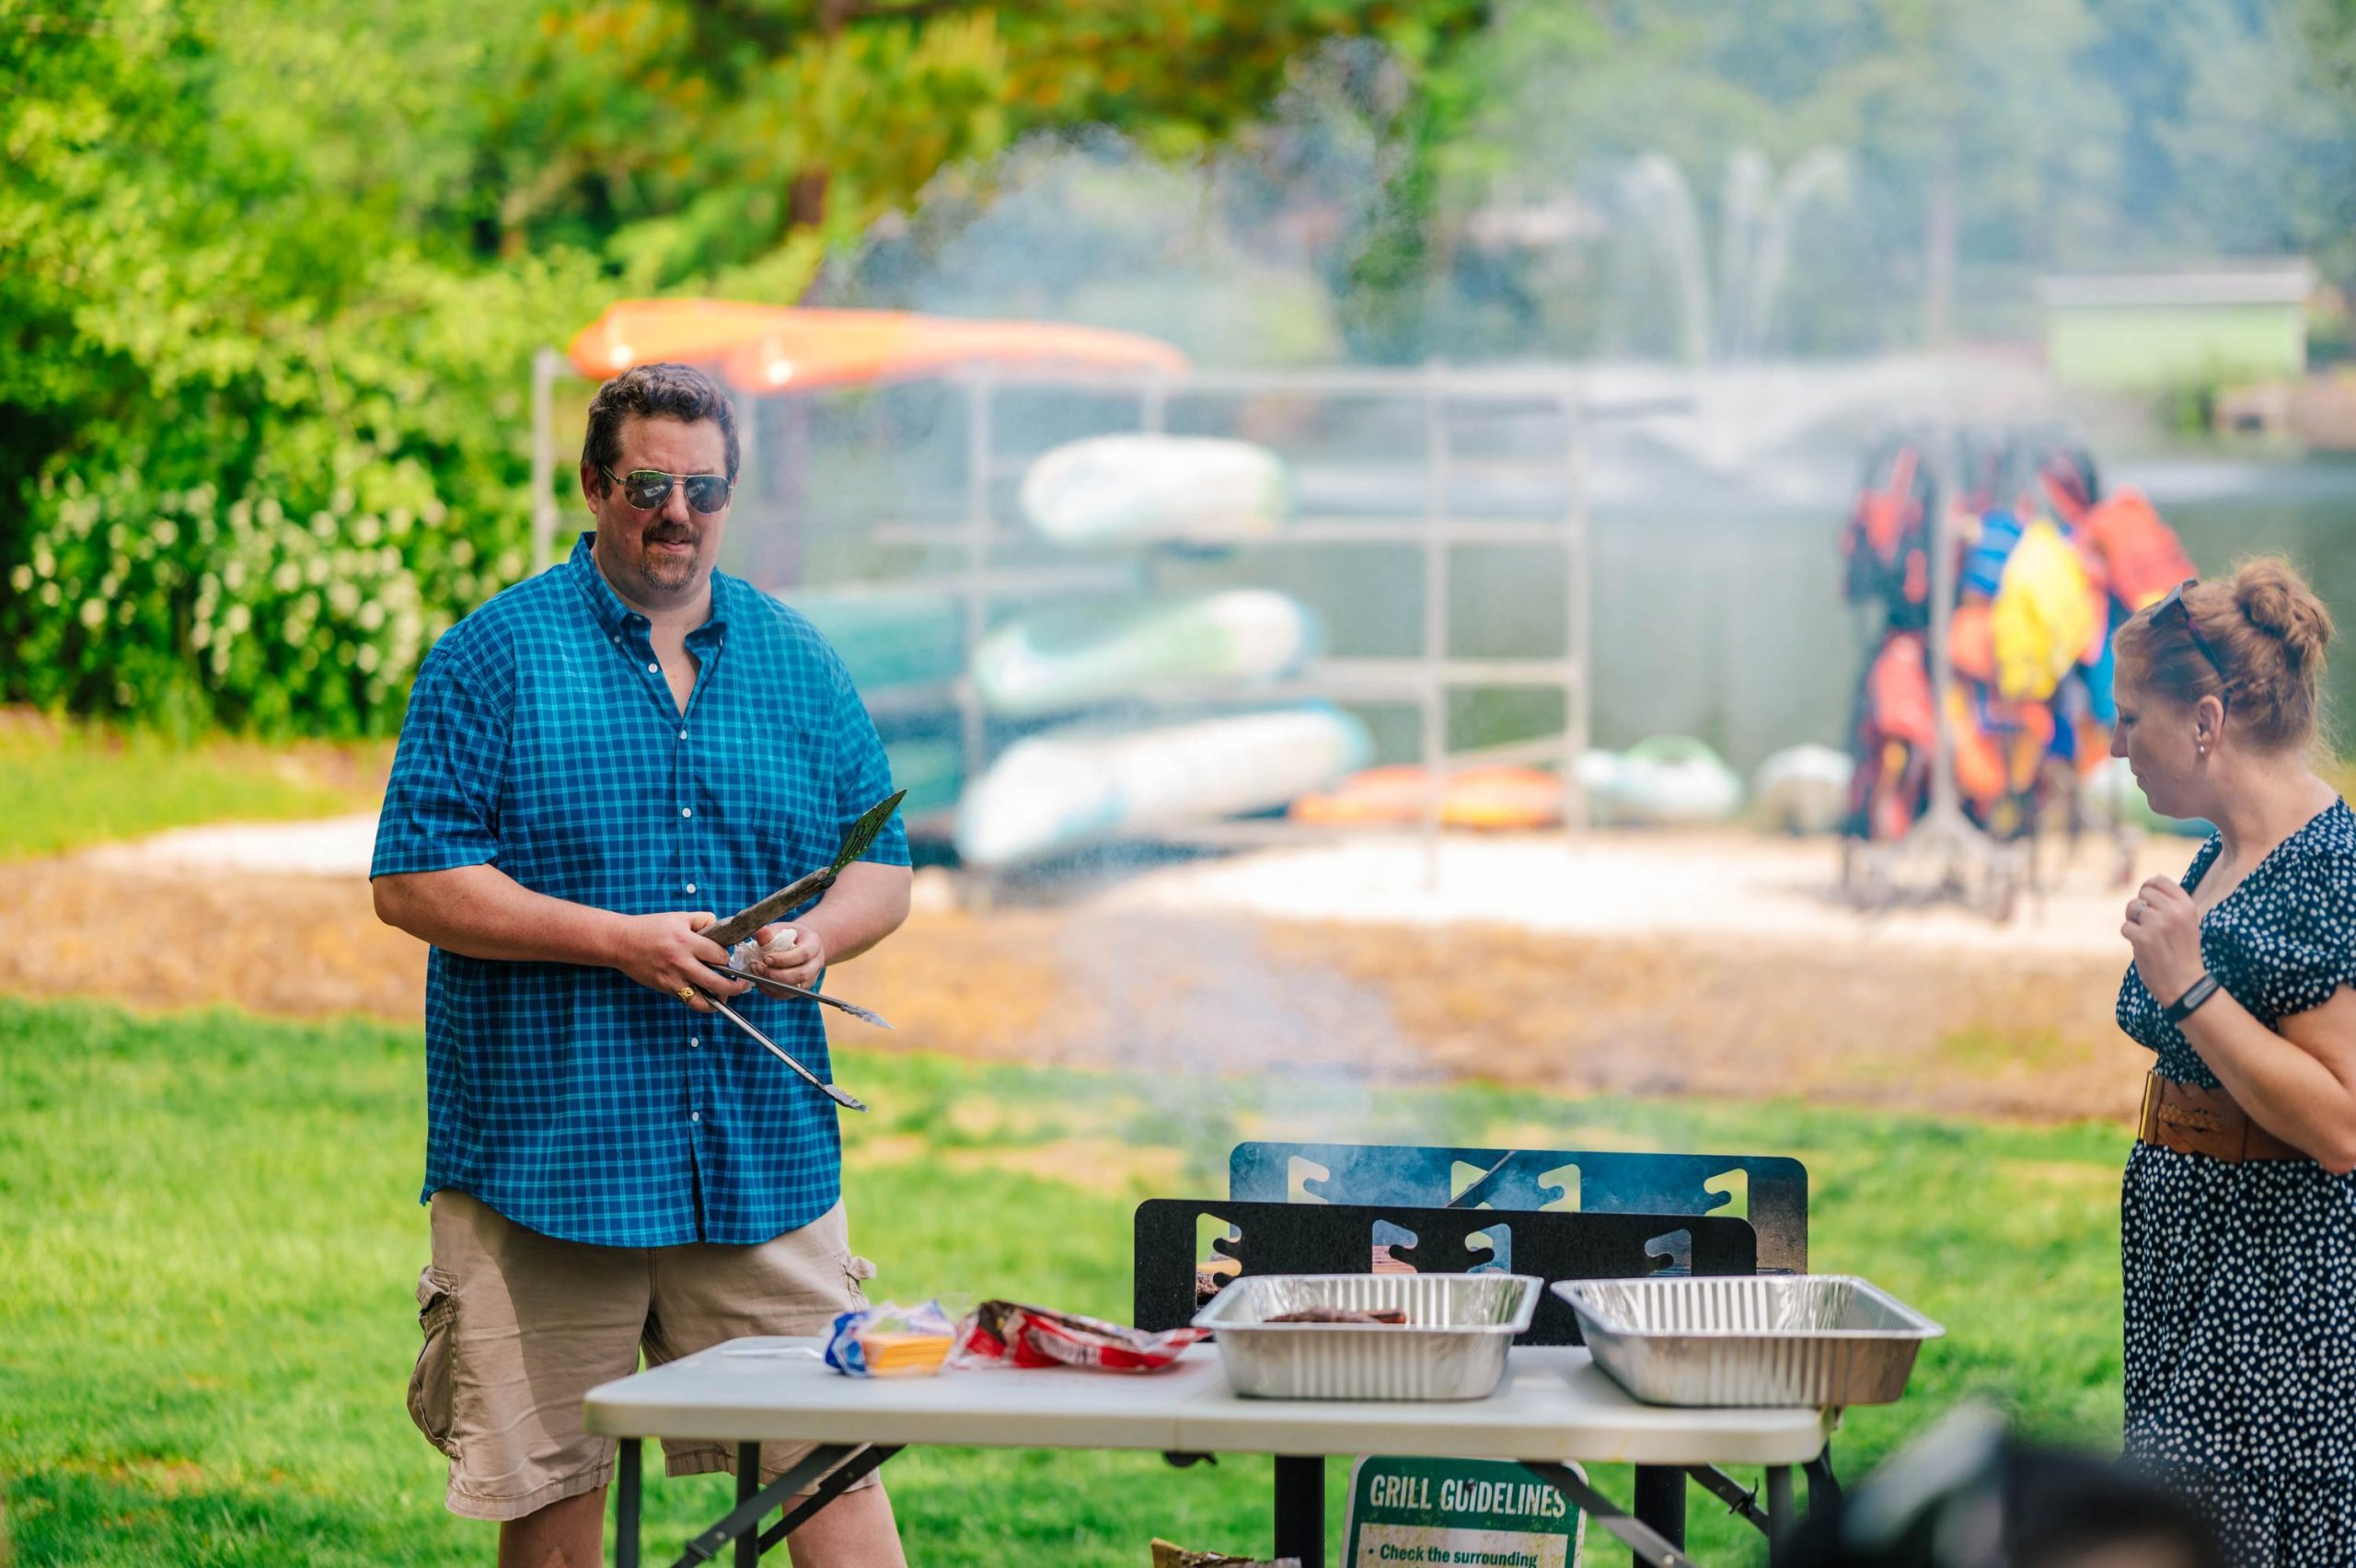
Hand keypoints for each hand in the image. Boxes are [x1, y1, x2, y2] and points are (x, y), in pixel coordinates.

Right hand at [607, 910, 749, 1013]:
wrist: (622, 942)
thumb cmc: (651, 928)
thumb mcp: (679, 917)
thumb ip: (702, 920)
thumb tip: (720, 926)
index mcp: (686, 941)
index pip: (719, 955)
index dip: (728, 958)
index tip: (730, 959)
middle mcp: (681, 961)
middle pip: (716, 981)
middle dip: (734, 986)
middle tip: (743, 986)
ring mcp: (673, 978)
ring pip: (703, 998)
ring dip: (719, 1000)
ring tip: (727, 997)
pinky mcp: (666, 988)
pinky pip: (689, 1001)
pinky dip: (702, 1004)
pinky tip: (709, 1001)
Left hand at [747, 922, 825, 989]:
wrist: (800, 944)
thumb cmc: (789, 936)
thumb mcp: (781, 929)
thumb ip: (770, 934)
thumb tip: (759, 932)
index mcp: (814, 944)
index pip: (803, 954)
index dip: (784, 959)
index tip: (766, 958)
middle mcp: (816, 963)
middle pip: (801, 974)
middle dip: (777, 975)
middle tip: (757, 968)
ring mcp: (811, 978)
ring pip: (795, 988)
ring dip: (772, 984)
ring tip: (757, 974)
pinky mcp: (802, 989)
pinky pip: (787, 995)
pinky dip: (772, 990)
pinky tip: (760, 981)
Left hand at [2123, 876, 2204, 1005]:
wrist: (2185, 984)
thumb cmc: (2183, 952)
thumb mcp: (2187, 922)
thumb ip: (2171, 904)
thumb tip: (2149, 885)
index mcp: (2187, 905)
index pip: (2160, 880)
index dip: (2148, 887)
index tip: (2147, 899)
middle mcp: (2173, 911)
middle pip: (2143, 893)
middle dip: (2140, 906)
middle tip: (2148, 924)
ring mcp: (2157, 923)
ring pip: (2132, 907)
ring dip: (2134, 920)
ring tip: (2147, 935)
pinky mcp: (2143, 937)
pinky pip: (2125, 927)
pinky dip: (2130, 936)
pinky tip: (2143, 946)